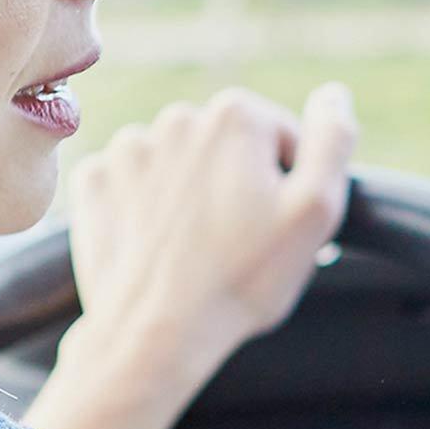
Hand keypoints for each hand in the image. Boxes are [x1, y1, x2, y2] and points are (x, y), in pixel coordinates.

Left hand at [24, 83, 356, 428]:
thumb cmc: (242, 279)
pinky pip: (131, 182)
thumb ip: (332, 142)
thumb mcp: (314, 212)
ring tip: (196, 246)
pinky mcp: (95, 182)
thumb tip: (334, 95)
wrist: (156, 334)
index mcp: (236, 116)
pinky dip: (145, 206)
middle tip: (238, 242)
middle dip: (236, 183)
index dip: (288, 184)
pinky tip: (159, 242)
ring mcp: (129, 150)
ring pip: (178, 163)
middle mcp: (177, 118)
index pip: (280, 137)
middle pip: (226, 147)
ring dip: (190, 192)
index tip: (276, 225)